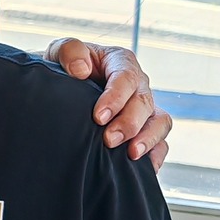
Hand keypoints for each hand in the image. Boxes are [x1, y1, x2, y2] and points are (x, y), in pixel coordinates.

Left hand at [49, 39, 170, 168]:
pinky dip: (156, 154)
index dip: (116, 97)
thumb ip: (69, 51)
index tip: (98, 117)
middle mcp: (137, 85)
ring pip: (160, 121)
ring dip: (148, 138)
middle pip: (144, 102)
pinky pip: (161, 142)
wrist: (61, 90)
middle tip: (109, 140)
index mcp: (120, 62)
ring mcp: (144, 108)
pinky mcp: (145, 129)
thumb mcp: (59, 51)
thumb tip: (81, 70)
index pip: (126, 77)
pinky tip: (144, 168)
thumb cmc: (62, 68)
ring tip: (131, 154)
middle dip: (129, 122)